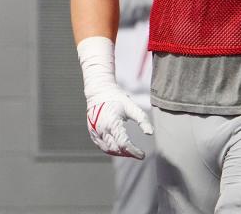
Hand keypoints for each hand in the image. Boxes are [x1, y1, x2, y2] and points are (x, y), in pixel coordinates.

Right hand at [78, 35, 152, 158]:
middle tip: (136, 153)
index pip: (123, 142)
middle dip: (125, 152)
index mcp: (111, 120)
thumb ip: (141, 118)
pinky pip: (98, 142)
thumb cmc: (115, 93)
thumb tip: (150, 133)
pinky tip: (115, 147)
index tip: (142, 155)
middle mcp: (100, 125)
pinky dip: (107, 146)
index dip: (133, 151)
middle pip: (113, 148)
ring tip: (127, 151)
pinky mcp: (90, 127)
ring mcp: (93, 127)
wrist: (96, 85)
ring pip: (104, 147)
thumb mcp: (131, 104)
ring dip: (116, 151)